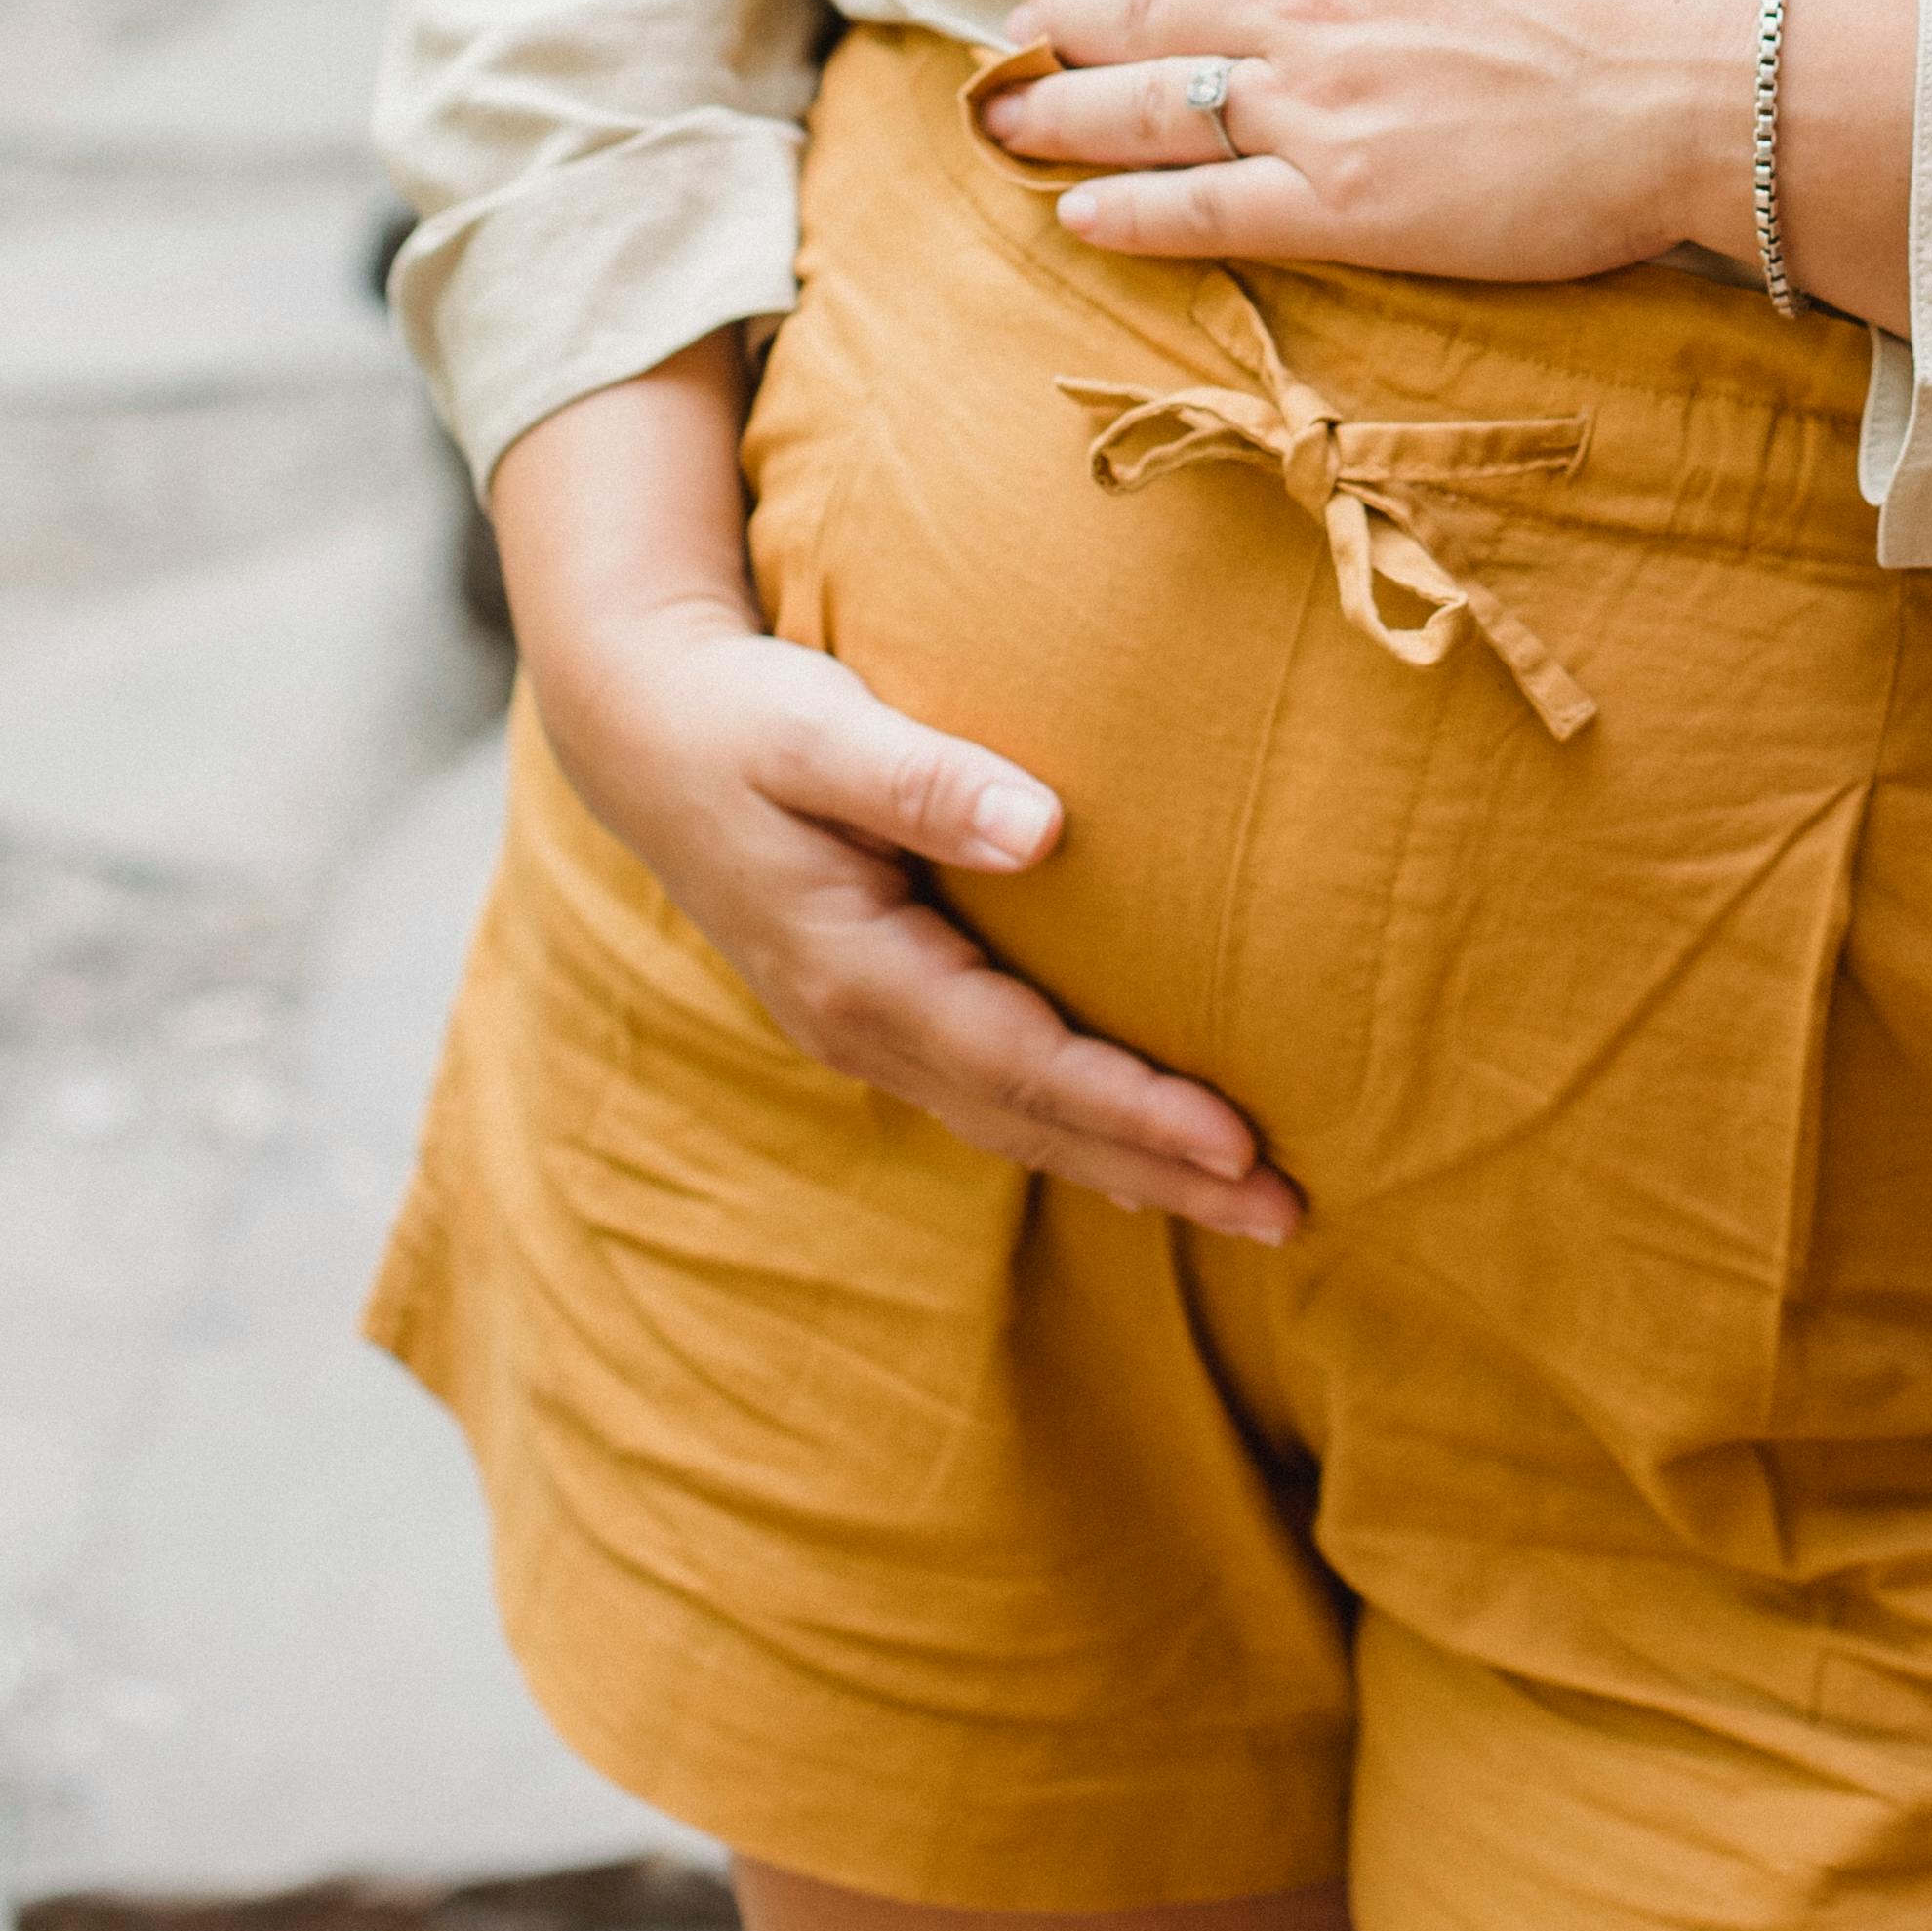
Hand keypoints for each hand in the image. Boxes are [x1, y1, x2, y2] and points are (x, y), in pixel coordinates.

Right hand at [491, 351, 1295, 1235]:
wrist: (642, 731)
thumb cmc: (741, 717)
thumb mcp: (820, 730)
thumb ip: (926, 781)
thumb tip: (1042, 828)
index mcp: (856, 973)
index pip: (1023, 1065)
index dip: (1132, 1109)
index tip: (1239, 1142)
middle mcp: (861, 1026)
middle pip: (1033, 1123)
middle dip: (1164, 1174)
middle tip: (1289, 1213)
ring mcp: (866, 1031)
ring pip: (1018, 1123)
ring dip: (1136, 1168)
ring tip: (1254, 1205)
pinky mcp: (880, 1010)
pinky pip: (996, 1095)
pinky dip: (1079, 1133)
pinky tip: (1149, 1161)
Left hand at [978, 0, 1766, 279]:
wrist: (1711, 76)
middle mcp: (1313, 9)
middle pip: (1150, 14)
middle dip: (1064, 34)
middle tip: (1009, 51)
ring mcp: (1321, 110)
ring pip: (1152, 110)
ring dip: (1063, 116)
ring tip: (1003, 127)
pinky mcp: (1349, 206)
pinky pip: (1207, 209)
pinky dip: (1131, 211)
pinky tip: (1077, 214)